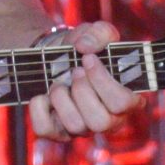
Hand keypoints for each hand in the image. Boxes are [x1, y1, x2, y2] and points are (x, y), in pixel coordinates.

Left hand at [29, 21, 141, 139]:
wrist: (57, 57)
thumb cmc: (85, 49)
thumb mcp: (97, 33)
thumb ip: (100, 33)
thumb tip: (85, 47)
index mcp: (125, 100)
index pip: (123, 103)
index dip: (103, 80)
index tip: (88, 60)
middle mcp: (107, 120)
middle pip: (101, 122)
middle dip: (83, 91)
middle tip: (74, 71)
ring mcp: (82, 128)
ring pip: (76, 126)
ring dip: (62, 97)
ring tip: (59, 82)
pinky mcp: (57, 131)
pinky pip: (45, 130)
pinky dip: (39, 109)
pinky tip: (42, 94)